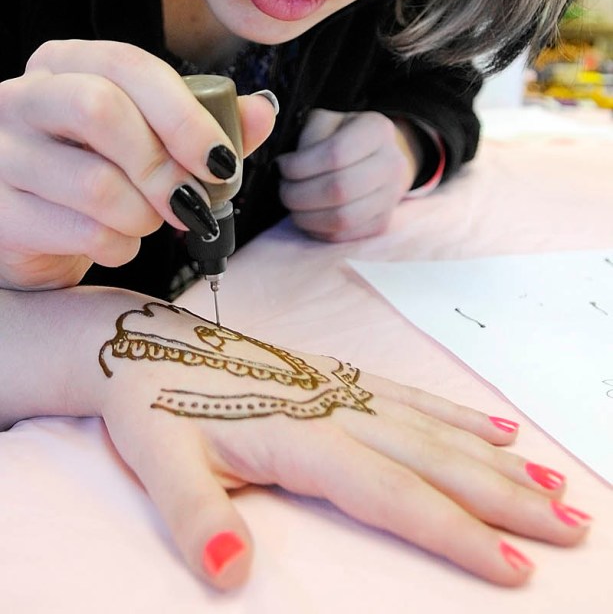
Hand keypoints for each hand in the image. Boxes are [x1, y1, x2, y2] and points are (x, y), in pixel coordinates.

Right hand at [0, 39, 275, 288]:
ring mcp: (1, 155)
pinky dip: (120, 245)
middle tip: (192, 201)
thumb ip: (206, 124)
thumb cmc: (96, 171)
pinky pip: (83, 232)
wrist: (30, 230)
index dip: (184, 115)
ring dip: (145, 214)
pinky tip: (116, 241)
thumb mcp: (150, 138)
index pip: (128, 67)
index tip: (221, 160)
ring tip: (149, 219)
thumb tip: (261, 112)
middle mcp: (21, 98)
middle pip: (100, 110)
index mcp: (64, 63)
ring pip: (96, 183)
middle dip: (164, 165)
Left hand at [91, 293, 589, 590]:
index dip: (454, 531)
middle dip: (503, 496)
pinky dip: (456, 414)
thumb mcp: (157, 465)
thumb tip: (232, 573)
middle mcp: (331, 406)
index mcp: (296, 434)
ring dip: (493, 459)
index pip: (390, 492)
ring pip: (432, 425)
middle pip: (432, 456)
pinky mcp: (334, 376)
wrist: (141, 346)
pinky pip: (409, 395)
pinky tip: (492, 428)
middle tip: (572, 524)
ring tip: (550, 483)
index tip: (513, 564)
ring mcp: (337, 387)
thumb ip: (196, 516)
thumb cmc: (152, 406)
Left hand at [277, 109, 418, 241]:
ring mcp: (391, 196)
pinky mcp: (383, 223)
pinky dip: (318, 230)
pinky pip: (345, 236)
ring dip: (306, 216)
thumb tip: (288, 165)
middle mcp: (392, 162)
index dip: (300, 165)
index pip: (335, 153)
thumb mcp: (325, 121)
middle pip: (340, 189)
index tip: (282, 166)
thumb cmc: (341, 135)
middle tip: (284, 189)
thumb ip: (309, 136)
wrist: (375, 156)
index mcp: (377, 129)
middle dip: (300, 194)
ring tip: (293, 205)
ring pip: (343, 218)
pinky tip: (307, 216)